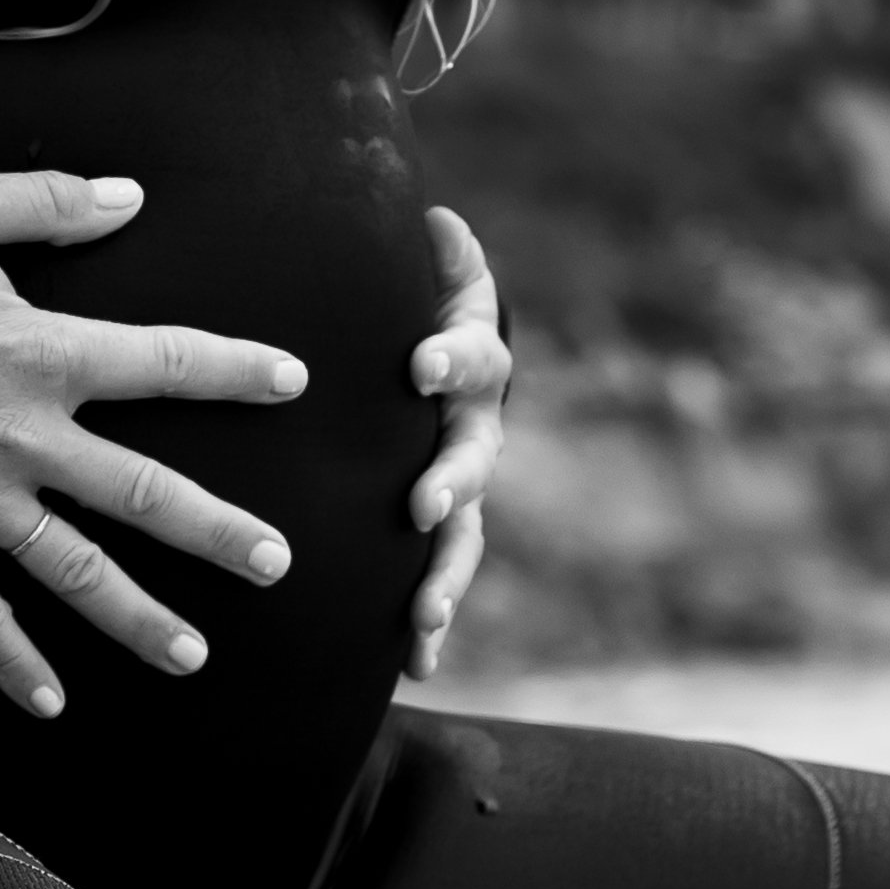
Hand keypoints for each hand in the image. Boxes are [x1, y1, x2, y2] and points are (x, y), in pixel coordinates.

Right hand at [0, 171, 305, 718]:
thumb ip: (50, 202)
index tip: (291, 383)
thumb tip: (130, 194)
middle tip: (275, 565)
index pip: (161, 362)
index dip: (232, 371)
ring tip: (191, 655)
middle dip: (216, 532)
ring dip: (137, 618)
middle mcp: (21, 434)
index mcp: (39, 350)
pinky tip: (50, 705)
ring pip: (73, 571)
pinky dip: (12, 662)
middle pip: (141, 492)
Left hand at [403, 205, 508, 680]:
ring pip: (464, 536)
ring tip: (425, 616)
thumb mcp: (426, 269)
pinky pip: (439, 581)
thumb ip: (434, 253)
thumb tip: (436, 221)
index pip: (469, 354)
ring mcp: (462, 488)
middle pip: (474, 459)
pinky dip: (431, 625)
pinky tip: (417, 667)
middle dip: (450, 482)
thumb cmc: (415, 304)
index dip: (449, 357)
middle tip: (423, 507)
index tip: (416, 364)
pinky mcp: (439, 533)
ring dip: (446, 575)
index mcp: (470, 362)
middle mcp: (475, 429)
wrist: (428, 358)